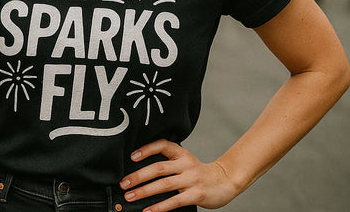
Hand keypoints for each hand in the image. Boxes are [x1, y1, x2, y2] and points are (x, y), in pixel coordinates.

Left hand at [119, 139, 240, 210]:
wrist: (225, 181)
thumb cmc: (199, 172)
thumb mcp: (185, 161)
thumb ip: (167, 162)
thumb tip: (139, 169)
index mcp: (181, 153)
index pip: (162, 145)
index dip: (146, 149)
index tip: (132, 157)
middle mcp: (186, 164)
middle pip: (158, 168)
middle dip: (138, 176)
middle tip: (124, 183)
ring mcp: (191, 179)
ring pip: (164, 185)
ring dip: (144, 191)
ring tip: (130, 196)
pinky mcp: (196, 195)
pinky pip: (174, 201)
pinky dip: (159, 207)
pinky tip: (148, 210)